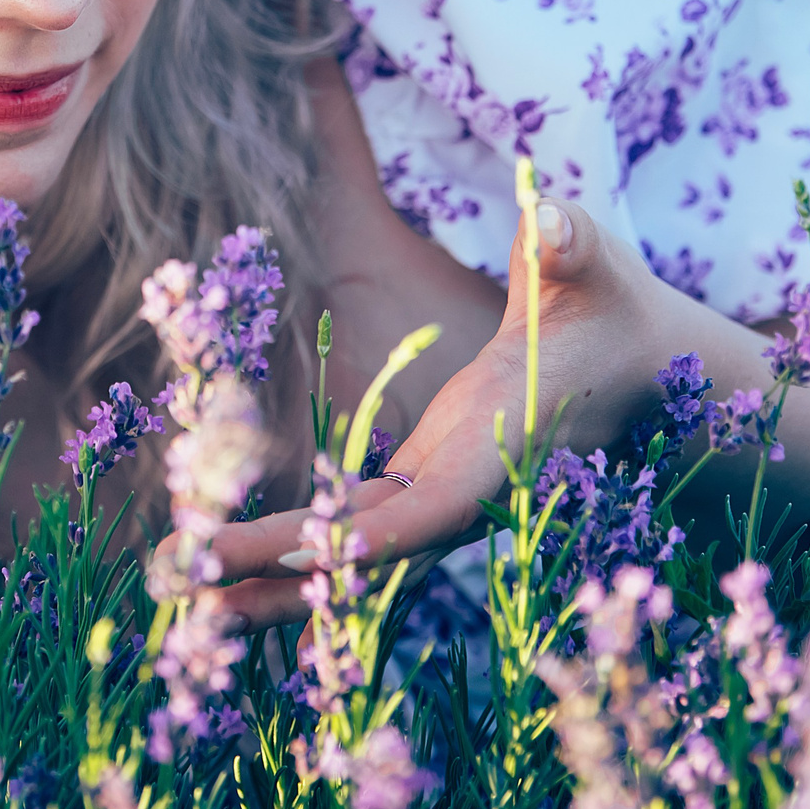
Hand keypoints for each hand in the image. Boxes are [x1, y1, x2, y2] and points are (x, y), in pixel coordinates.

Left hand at [195, 196, 665, 631]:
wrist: (639, 369)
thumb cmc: (612, 307)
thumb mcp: (595, 264)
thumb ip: (572, 242)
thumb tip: (549, 217)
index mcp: (499, 449)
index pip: (430, 509)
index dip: (366, 538)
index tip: (293, 554)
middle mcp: (463, 491)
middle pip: (364, 553)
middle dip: (275, 569)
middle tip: (176, 583)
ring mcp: (439, 496)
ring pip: (347, 555)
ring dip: (266, 576)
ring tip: (170, 591)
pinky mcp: (420, 485)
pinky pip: (348, 531)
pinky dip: (289, 549)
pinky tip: (222, 568)